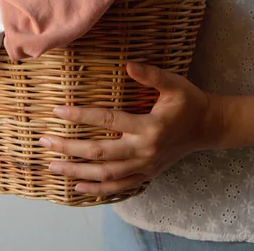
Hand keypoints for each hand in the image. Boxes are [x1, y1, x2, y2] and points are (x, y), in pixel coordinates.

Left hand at [38, 62, 221, 195]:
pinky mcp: (146, 175)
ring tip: (52, 166)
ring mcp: (145, 166)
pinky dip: (97, 190)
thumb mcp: (175, 84)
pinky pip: (118, 187)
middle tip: (44, 141)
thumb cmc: (189, 102)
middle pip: (100, 152)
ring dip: (77, 172)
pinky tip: (77, 188)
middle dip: (69, 148)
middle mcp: (145, 150)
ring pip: (105, 175)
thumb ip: (152, 74)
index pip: (108, 121)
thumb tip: (128, 64)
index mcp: (150, 127)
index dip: (81, 116)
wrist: (209, 128)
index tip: (57, 111)